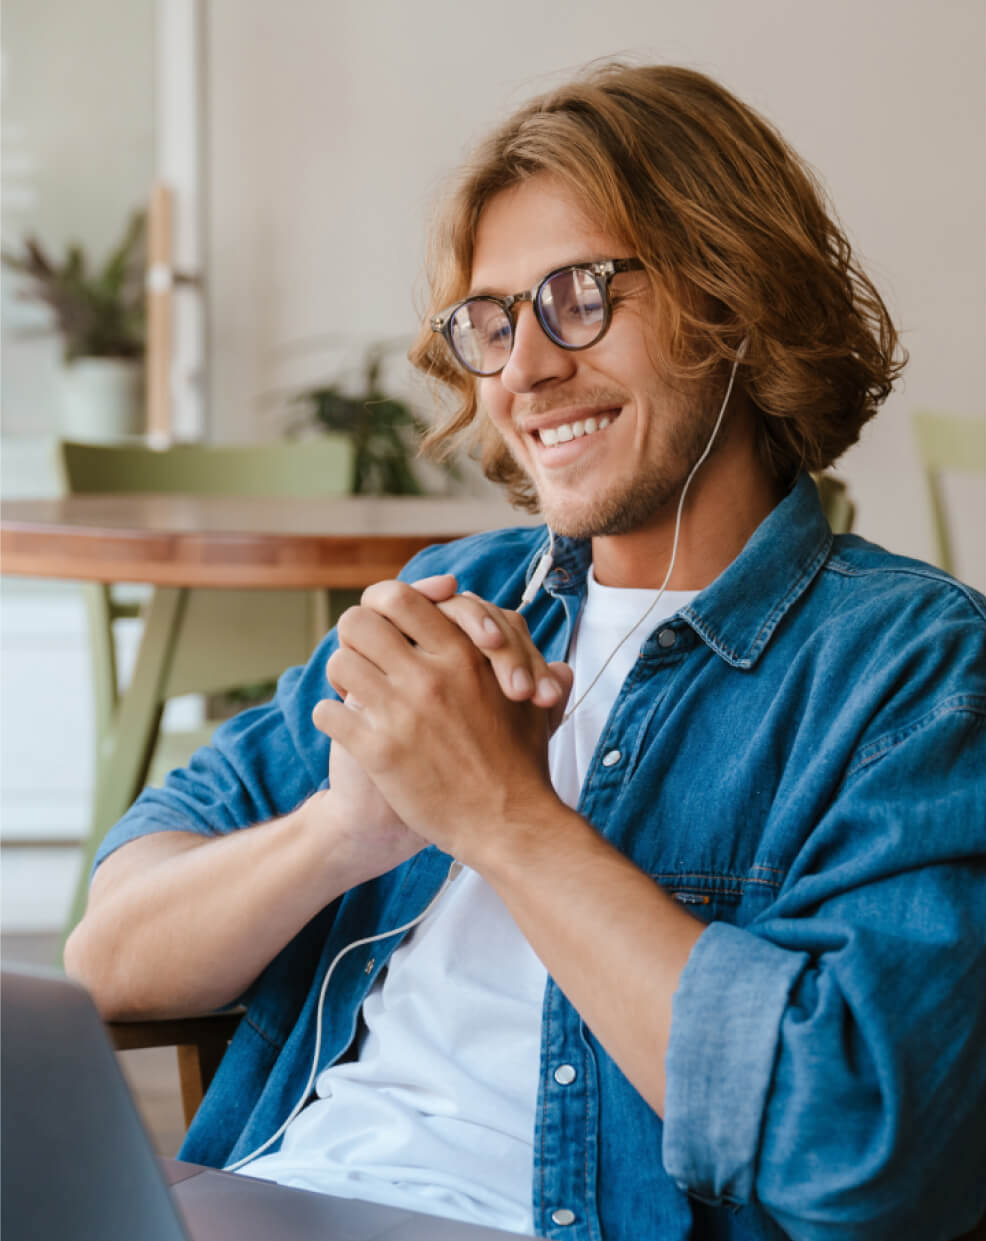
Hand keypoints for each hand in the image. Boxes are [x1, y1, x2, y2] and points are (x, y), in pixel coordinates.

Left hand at [312, 581, 571, 865]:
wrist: (506, 824)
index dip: (380, 605)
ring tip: (354, 694)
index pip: (399, 597)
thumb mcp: (532, 704)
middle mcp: (430, 677)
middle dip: (353, 637)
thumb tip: (543, 650)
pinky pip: (328, 712)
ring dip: (341, 678)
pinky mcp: (380, 752)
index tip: (384, 624)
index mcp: (464, 655)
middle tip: (363, 657)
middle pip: (357, 622)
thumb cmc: (521, 765)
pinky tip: (347, 727)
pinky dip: (330, 718)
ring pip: (339, 664)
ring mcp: (403, 713)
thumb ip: (529, 666)